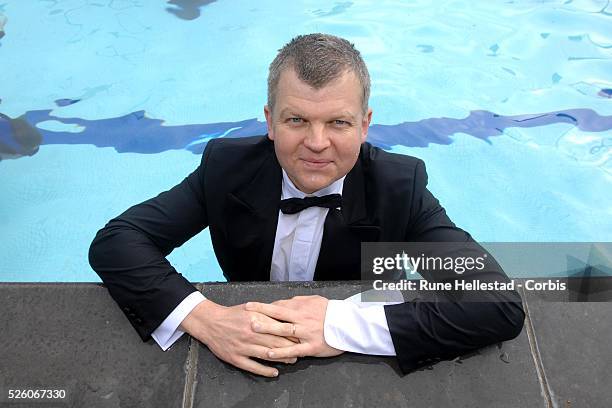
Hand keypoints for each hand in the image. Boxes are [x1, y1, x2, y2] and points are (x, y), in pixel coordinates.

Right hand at [180, 299, 297, 376]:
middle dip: (290, 347)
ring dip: (282, 358)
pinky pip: (253, 366)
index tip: (301, 336)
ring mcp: (243, 347)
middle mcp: (250, 334)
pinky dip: (265, 370)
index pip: (278, 328)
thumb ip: (267, 312)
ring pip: (267, 355)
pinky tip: (274, 372)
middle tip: (301, 350)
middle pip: (275, 342)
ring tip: (292, 360)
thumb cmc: (232, 315)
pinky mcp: (235, 358)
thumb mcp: (251, 308)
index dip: (291, 333)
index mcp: (255, 320)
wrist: (210, 322)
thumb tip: (284, 314)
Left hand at [244, 295, 343, 359]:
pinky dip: (281, 351)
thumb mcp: (315, 301)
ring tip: (253, 329)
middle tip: (246, 313)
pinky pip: (293, 349)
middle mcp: (301, 319)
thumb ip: (299, 301)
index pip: (280, 305)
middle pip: (278, 314)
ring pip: (283, 330)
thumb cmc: (331, 312)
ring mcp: (305, 332)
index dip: (265, 307)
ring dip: (267, 329)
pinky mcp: (310, 346)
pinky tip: (269, 353)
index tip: (252, 307)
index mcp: (302, 307)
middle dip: (261, 313)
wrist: (348, 325)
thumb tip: (285, 301)